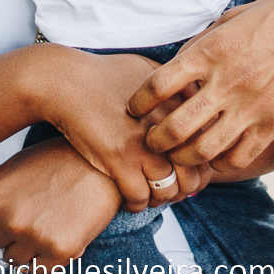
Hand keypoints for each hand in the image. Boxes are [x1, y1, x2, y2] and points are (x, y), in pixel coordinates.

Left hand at [0, 137, 120, 266]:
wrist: (102, 163)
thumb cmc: (57, 160)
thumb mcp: (14, 165)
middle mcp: (12, 220)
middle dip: (11, 232)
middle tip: (35, 207)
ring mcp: (36, 238)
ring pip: (18, 261)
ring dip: (30, 245)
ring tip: (49, 216)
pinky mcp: (60, 252)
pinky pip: (41, 270)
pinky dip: (48, 256)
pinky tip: (61, 228)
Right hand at [39, 46, 203, 208]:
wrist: (66, 81)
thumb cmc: (105, 75)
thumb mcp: (148, 69)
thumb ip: (173, 86)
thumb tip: (194, 102)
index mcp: (177, 101)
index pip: (206, 145)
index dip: (198, 165)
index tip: (183, 170)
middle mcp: (166, 122)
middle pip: (194, 173)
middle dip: (184, 188)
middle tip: (169, 189)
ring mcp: (143, 142)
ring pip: (170, 191)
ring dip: (161, 200)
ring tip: (150, 195)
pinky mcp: (120, 159)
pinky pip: (140, 198)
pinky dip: (137, 204)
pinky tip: (129, 197)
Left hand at [127, 0, 273, 168]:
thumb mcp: (235, 16)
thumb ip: (205, 40)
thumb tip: (179, 60)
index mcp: (213, 50)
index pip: (161, 84)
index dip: (140, 101)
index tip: (134, 107)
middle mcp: (228, 82)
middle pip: (176, 127)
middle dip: (155, 139)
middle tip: (149, 139)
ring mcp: (253, 107)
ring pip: (204, 150)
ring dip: (184, 156)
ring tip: (177, 153)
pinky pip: (238, 156)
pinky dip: (220, 161)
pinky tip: (214, 154)